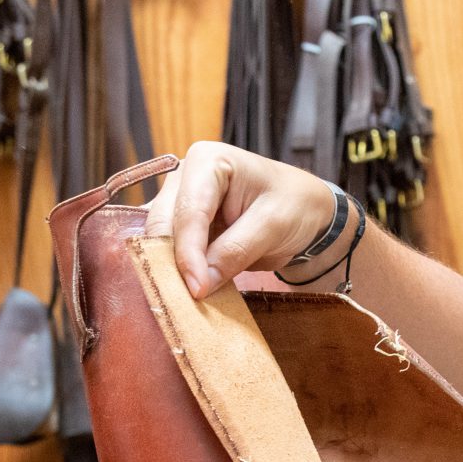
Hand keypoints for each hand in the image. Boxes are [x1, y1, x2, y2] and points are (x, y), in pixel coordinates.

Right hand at [144, 140, 339, 298]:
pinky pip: (168, 252)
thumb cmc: (293, 205)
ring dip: (170, 270)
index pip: (189, 212)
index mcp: (207, 161)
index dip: (188, 253)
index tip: (197, 289)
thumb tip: (200, 283)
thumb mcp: (272, 225)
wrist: (303, 211)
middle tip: (184, 300)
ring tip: (185, 299)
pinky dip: (176, 272)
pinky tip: (187, 291)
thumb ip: (235, 251)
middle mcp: (183, 178)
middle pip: (162, 225)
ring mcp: (178, 203)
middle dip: (172, 262)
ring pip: (159, 241)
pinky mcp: (181, 228)